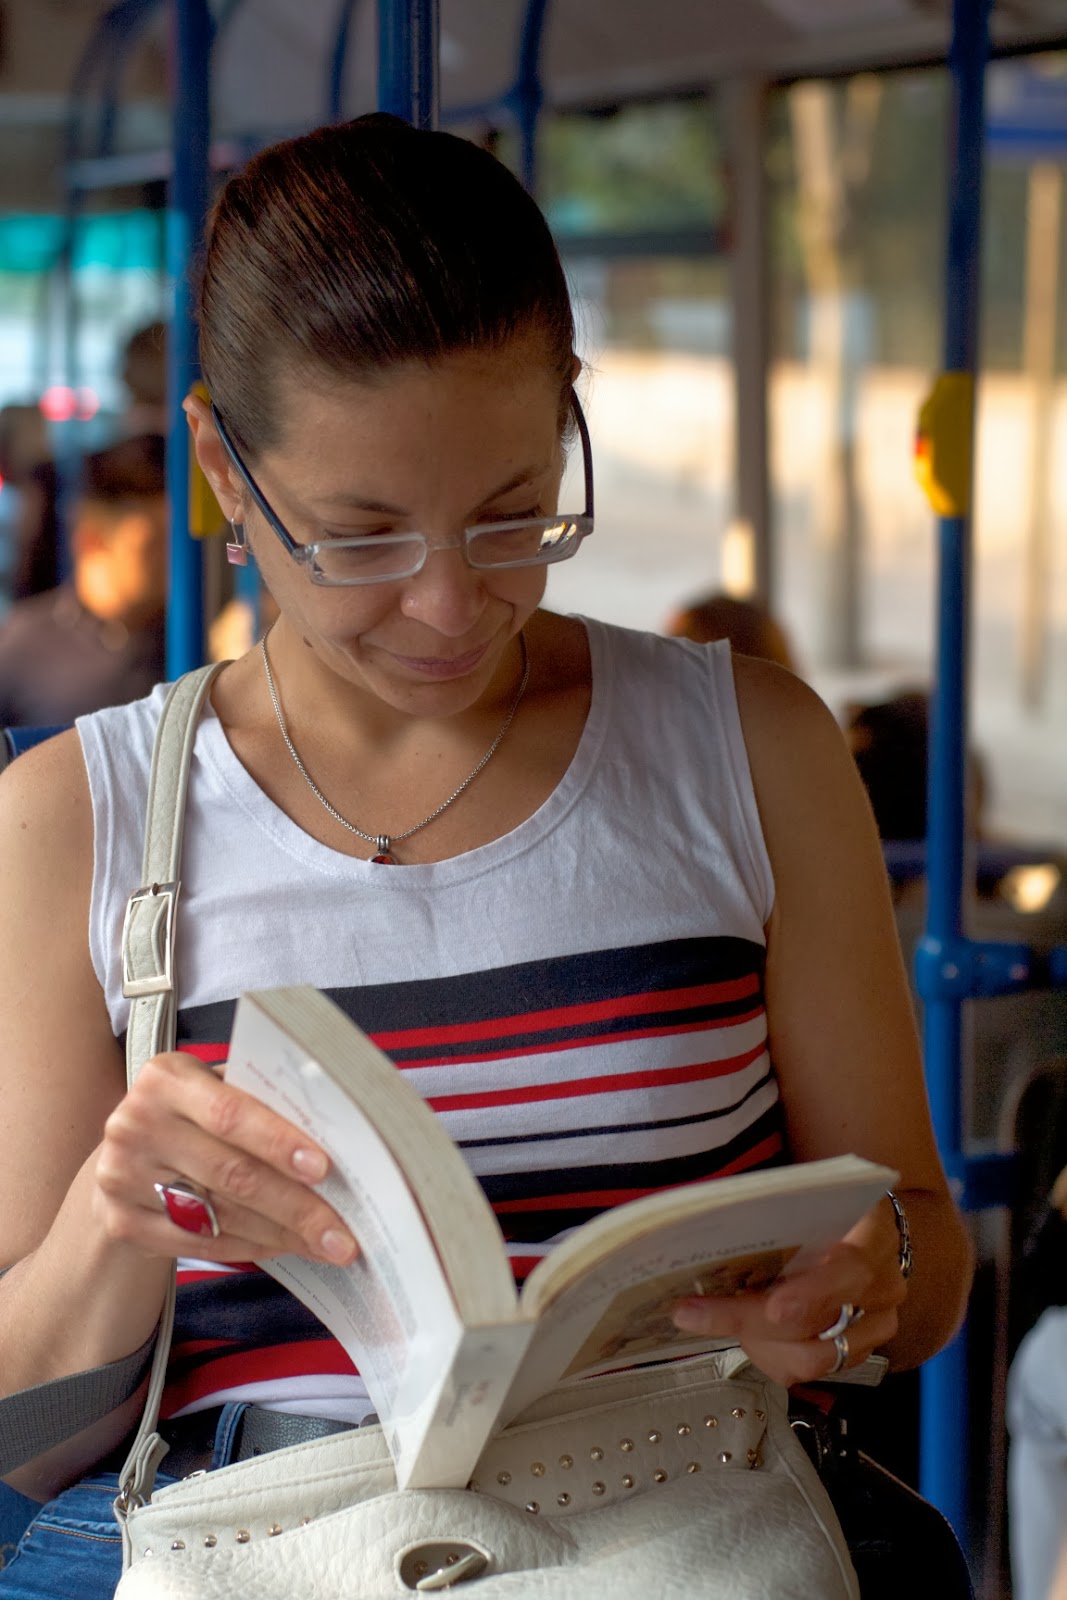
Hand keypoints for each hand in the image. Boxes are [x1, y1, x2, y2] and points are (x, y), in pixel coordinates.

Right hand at [92, 1050, 358, 1267]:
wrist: (121, 1152)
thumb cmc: (190, 1114)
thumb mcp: (211, 1090)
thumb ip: (258, 1103)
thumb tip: (335, 1137)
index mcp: (165, 1080)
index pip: (230, 1113)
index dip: (279, 1141)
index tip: (325, 1168)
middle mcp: (136, 1125)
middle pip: (231, 1174)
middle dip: (297, 1206)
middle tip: (343, 1232)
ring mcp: (121, 1177)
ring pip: (220, 1215)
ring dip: (282, 1234)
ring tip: (327, 1244)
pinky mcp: (120, 1221)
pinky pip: (199, 1243)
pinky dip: (250, 1247)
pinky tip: (285, 1247)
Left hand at [671, 1198, 906, 1386]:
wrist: (864, 1229)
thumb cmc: (829, 1206)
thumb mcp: (810, 1194)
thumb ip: (777, 1208)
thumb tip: (713, 1220)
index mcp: (875, 1237)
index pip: (851, 1270)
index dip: (812, 1293)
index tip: (774, 1307)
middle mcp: (883, 1289)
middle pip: (819, 1324)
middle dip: (750, 1321)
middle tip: (694, 1312)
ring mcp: (873, 1327)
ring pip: (811, 1357)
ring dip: (755, 1341)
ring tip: (714, 1315)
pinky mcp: (855, 1353)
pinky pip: (806, 1369)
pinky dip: (768, 1353)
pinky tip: (746, 1329)